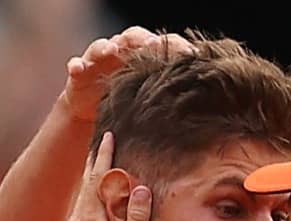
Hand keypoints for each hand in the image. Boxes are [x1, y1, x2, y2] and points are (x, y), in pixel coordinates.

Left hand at [53, 132, 150, 220]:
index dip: (104, 156)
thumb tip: (140, 188)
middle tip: (100, 153)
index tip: (108, 136)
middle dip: (94, 171)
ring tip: (99, 192)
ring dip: (90, 199)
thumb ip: (136, 218)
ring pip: (79, 213)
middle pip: (84, 191)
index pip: (97, 179)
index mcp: (89, 220)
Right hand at [62, 27, 193, 121]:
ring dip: (105, 46)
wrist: (95, 113)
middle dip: (142, 41)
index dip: (176, 47)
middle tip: (150, 45)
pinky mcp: (81, 71)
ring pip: (102, 46)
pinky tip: (76, 68)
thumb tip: (214, 102)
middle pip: (134, 38)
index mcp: (145, 56)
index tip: (191, 55)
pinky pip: (76, 64)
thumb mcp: (153, 103)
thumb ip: (175, 96)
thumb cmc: (131, 106)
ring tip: (109, 50)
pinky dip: (76, 64)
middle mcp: (124, 52)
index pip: (163, 44)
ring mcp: (100, 59)